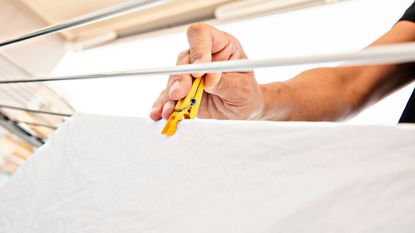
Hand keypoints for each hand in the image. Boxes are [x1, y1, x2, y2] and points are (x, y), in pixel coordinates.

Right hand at [149, 23, 263, 119]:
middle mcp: (203, 57)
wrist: (243, 112)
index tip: (199, 69)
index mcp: (221, 46)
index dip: (198, 49)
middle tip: (180, 93)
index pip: (203, 35)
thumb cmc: (246, 95)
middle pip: (184, 59)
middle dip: (180, 78)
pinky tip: (160, 112)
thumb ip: (225, 83)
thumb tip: (209, 78)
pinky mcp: (183, 91)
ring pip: (174, 79)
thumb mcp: (242, 90)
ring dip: (170, 95)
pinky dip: (164, 105)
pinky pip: (169, 96)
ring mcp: (190, 74)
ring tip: (170, 110)